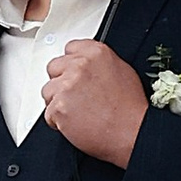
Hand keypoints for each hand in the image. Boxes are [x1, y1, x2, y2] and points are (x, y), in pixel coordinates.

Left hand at [41, 38, 147, 167]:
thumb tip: (87, 66)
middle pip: (54, 67)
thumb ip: (98, 64)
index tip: (74, 75)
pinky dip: (58, 122)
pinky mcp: (59, 106)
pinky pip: (48, 113)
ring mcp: (67, 85)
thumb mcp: (122, 72)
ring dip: (58, 102)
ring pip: (48, 91)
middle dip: (61, 82)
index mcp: (96, 53)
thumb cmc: (130, 108)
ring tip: (78, 113)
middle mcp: (80, 66)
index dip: (71, 65)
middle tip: (76, 97)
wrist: (131, 132)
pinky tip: (76, 123)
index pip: (69, 48)